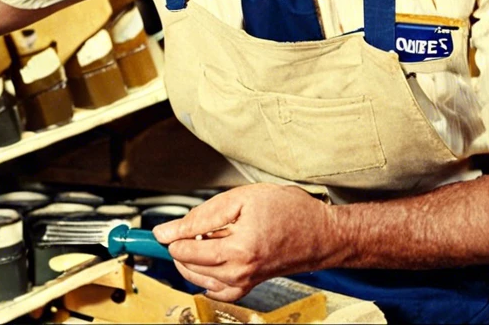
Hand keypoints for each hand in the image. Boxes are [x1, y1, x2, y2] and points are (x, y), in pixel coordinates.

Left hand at [152, 184, 345, 301]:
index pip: (185, 250)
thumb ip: (202, 216)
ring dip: (192, 259)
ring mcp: (244, 283)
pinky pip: (216, 289)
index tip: (166, 227)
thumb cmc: (291, 212)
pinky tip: (211, 257)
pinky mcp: (249, 286)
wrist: (322, 233)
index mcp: (238, 250)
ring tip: (206, 237)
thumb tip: (168, 230)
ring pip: (199, 278)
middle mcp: (240, 273)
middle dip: (182, 245)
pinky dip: (206, 275)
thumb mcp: (242, 199)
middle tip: (192, 226)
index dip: (172, 235)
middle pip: (189, 266)